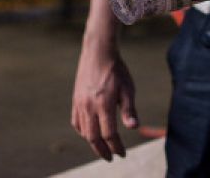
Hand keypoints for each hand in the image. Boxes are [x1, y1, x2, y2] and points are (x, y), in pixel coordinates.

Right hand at [71, 40, 138, 160]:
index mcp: (104, 104)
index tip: (122, 154)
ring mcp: (80, 103)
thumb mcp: (128, 88)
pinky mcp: (76, 99)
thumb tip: (134, 127)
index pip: (109, 134)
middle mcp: (89, 106)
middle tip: (110, 157)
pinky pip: (76, 121)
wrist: (98, 52)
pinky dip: (82, 131)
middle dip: (102, 150)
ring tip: (101, 147)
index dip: (116, 147)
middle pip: (93, 137)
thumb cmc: (116, 70)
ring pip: (83, 131)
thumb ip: (129, 109)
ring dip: (92, 142)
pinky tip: (89, 133)